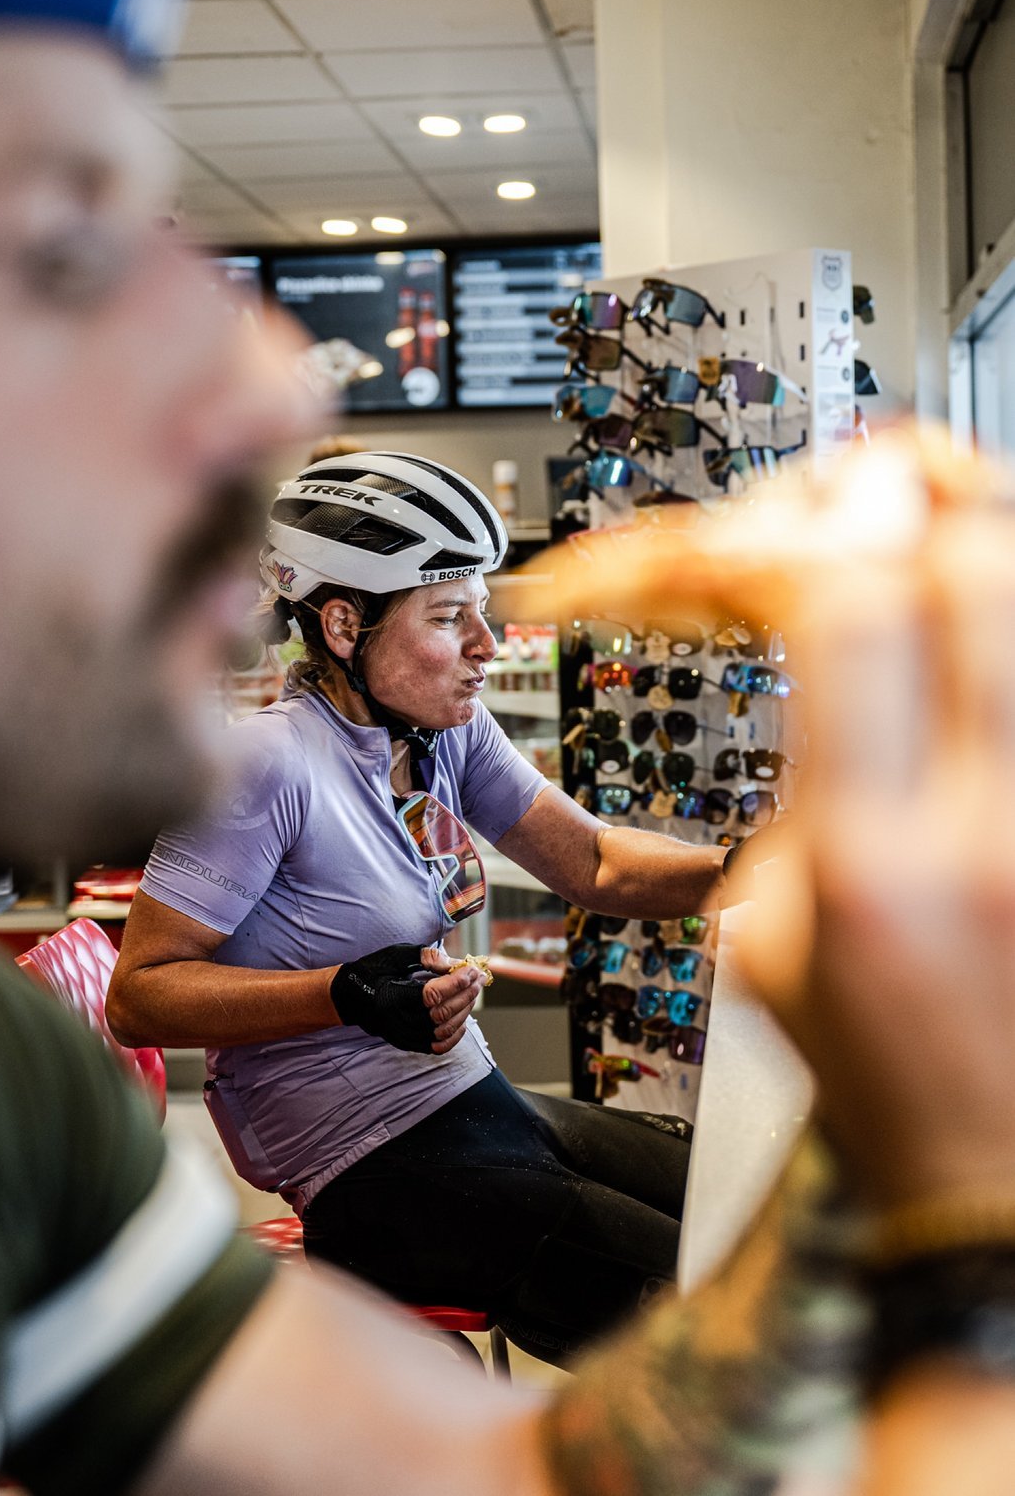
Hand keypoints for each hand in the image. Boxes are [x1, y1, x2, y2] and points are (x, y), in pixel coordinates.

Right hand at [328, 943, 485, 1055]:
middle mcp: (397, 1022)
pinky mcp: (407, 1044)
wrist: (349, 998)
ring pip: (444, 1030)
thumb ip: (426, 957)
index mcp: (391, 998)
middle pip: (442, 1012)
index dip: (456, 982)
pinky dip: (455, 1034)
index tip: (472, 969)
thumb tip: (456, 964)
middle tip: (479, 977)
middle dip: (466, 994)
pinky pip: (438, 1046)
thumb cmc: (373, 971)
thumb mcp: (396, 955)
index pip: (432, 994)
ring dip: (464, 1010)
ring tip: (474, 991)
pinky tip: (464, 1016)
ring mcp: (402, 1036)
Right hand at [736, 517, 1014, 1210]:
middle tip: (794, 512)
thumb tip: (816, 639)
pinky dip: (983, 575)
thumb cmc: (882, 1078)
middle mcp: (996, 811)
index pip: (837, 607)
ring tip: (870, 521)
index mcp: (877, 859)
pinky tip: (941, 579)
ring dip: (939, 514)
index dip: (746, 543)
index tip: (686, 560)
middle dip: (858, 493)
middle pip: (963, 546)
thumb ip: (794, 782)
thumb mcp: (765, 940)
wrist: (1001, 1176)